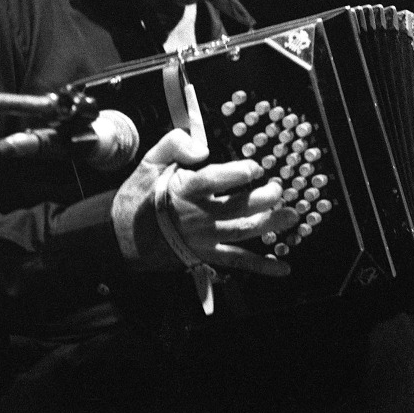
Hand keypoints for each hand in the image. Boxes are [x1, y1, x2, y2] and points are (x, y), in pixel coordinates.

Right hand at [112, 128, 296, 275]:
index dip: (237, 174)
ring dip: (269, 225)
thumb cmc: (139, 197)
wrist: (122, 237)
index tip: (256, 167)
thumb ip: (173, 145)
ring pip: (242, 233)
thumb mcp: (149, 163)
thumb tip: (201, 146)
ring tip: (291, 216)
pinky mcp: (206, 254)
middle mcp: (197, 216)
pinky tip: (281, 267)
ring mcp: (204, 238)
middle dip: (262, 200)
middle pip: (236, 209)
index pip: (213, 180)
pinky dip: (261, 266)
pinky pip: (236, 261)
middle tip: (279, 190)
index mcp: (184, 191)